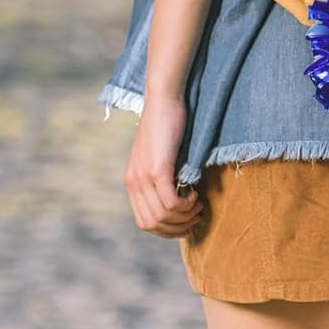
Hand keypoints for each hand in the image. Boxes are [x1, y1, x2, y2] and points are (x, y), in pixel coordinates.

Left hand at [124, 92, 203, 237]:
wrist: (163, 99)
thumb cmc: (166, 126)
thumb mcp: (158, 158)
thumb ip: (160, 180)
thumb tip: (177, 205)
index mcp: (131, 182)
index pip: (144, 222)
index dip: (167, 229)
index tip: (185, 219)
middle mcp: (133, 182)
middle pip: (153, 224)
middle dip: (177, 227)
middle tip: (195, 213)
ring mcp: (144, 176)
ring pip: (163, 217)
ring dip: (185, 216)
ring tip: (197, 202)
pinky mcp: (157, 169)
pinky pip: (171, 203)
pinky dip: (186, 205)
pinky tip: (194, 192)